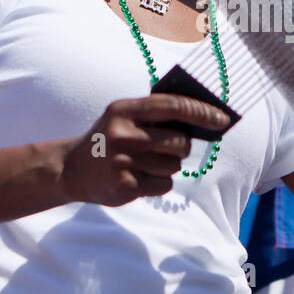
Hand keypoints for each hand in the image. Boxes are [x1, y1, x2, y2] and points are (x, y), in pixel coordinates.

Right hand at [58, 94, 230, 205]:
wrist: (71, 169)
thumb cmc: (110, 138)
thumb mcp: (125, 117)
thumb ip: (156, 115)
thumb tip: (203, 120)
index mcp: (124, 110)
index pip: (173, 106)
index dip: (202, 112)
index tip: (222, 119)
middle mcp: (123, 134)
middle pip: (180, 143)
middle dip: (182, 147)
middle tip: (171, 147)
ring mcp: (123, 162)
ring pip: (174, 166)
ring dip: (168, 166)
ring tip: (145, 163)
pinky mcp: (125, 187)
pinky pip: (164, 185)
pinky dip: (158, 182)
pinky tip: (139, 177)